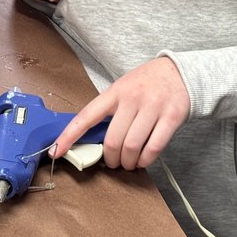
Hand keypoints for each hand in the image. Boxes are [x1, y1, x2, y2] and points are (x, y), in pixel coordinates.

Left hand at [52, 57, 189, 169]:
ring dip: (128, 162)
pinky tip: (143, 160)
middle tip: (113, 163)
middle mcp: (132, 99)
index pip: (86, 116)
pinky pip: (154, 148)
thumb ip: (109, 110)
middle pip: (113, 140)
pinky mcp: (171, 117)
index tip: (56, 151)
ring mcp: (152, 108)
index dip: (69, 136)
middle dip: (110, 159)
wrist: (180, 72)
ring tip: (129, 163)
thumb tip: (92, 138)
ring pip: (132, 147)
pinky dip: (146, 161)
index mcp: (114, 92)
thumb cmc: (147, 83)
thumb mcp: (123, 88)